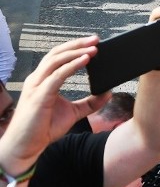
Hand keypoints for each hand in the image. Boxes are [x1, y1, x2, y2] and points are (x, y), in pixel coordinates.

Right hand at [0, 36, 110, 173]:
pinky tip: (85, 61)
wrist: (26, 147)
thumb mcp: (73, 113)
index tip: (93, 43)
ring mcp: (36, 86)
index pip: (58, 57)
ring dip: (76, 52)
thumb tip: (107, 93)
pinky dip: (72, 66)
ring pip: (56, 60)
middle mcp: (38, 80)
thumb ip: (90, 103)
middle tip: (96, 39)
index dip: (74, 48)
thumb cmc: (43, 129)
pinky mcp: (39, 96)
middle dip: (77, 44)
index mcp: (43, 80)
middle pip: (57, 53)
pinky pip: (57, 76)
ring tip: (94, 48)